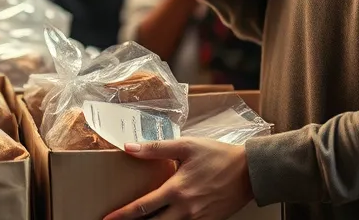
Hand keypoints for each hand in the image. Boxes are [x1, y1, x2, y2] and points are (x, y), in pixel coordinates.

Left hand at [103, 138, 253, 219]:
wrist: (250, 172)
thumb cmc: (219, 155)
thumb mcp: (186, 146)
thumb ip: (156, 148)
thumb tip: (130, 148)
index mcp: (176, 189)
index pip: (143, 207)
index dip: (122, 215)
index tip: (107, 218)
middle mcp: (185, 209)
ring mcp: (197, 219)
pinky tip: (168, 219)